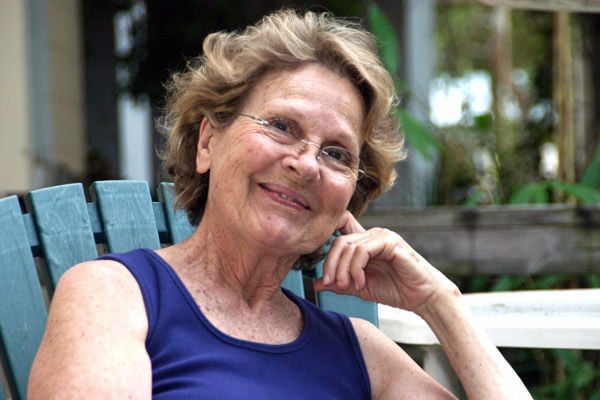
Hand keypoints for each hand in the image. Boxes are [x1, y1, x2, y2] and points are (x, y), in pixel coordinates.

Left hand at [314, 211, 458, 311]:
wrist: (423, 298)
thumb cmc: (396, 290)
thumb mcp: (360, 288)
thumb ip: (340, 283)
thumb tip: (317, 284)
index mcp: (364, 242)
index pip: (339, 227)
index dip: (326, 237)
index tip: (321, 266)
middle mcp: (372, 234)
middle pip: (338, 241)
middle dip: (330, 264)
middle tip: (332, 284)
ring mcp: (381, 236)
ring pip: (349, 245)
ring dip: (343, 269)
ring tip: (347, 287)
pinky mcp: (390, 242)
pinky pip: (363, 250)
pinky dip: (356, 268)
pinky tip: (360, 282)